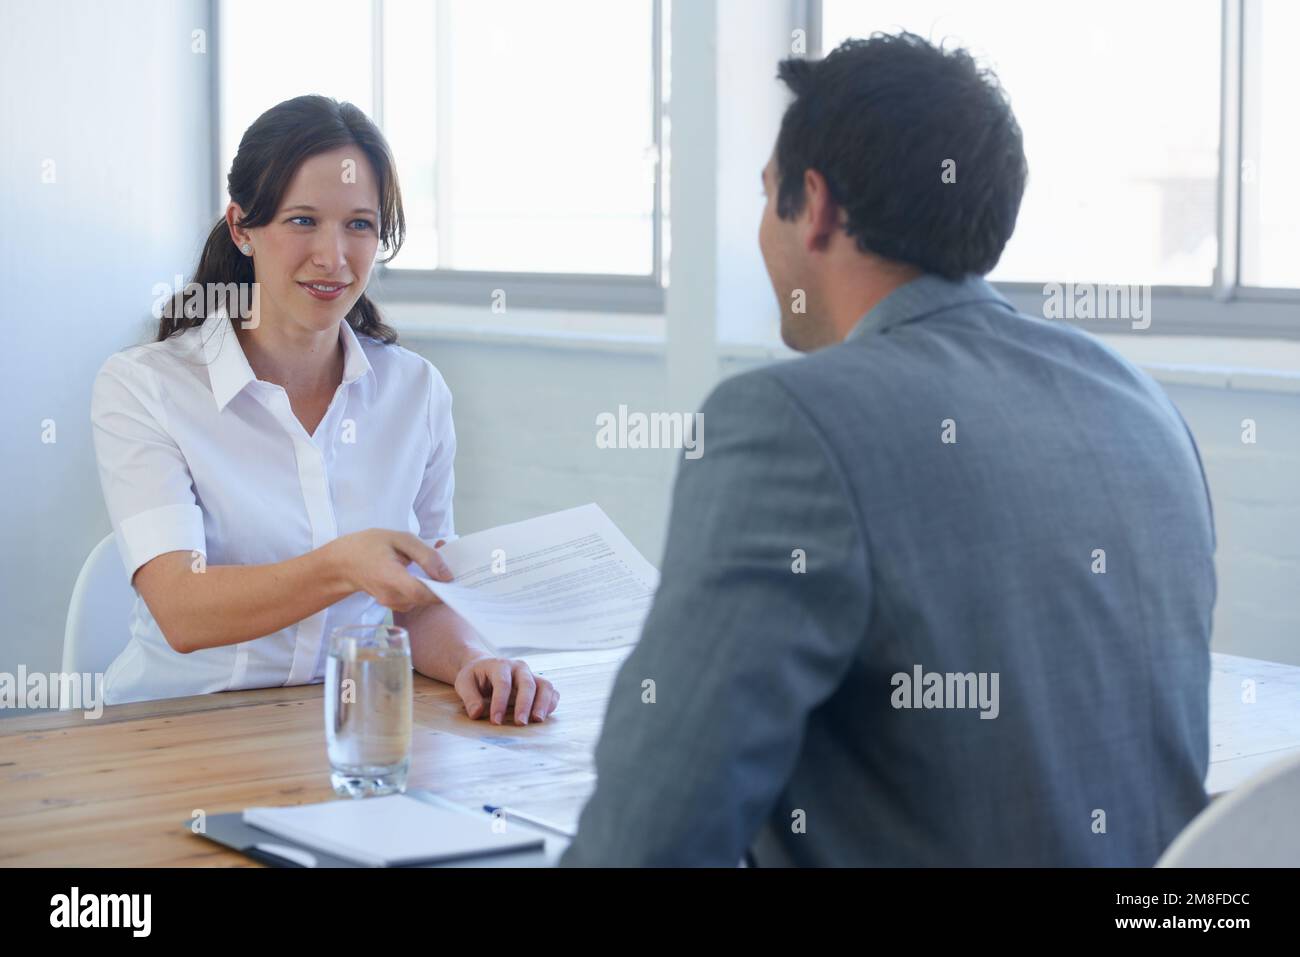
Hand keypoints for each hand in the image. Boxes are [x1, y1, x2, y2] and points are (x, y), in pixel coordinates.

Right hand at [325, 529, 452, 612]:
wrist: (342, 563)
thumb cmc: (368, 546)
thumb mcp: (398, 539)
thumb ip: (424, 555)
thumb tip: (447, 575)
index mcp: (391, 578)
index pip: (422, 593)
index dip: (443, 590)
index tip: (458, 579)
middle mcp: (391, 596)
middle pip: (426, 598)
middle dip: (442, 583)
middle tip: (449, 564)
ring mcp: (392, 604)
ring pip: (423, 600)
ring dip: (433, 584)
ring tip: (432, 563)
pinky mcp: (394, 605)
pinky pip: (415, 599)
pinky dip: (423, 587)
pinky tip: (422, 572)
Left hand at [454, 656, 558, 725]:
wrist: (484, 666)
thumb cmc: (475, 676)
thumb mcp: (464, 683)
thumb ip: (469, 698)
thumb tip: (476, 714)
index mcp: (500, 665)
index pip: (503, 683)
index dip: (500, 703)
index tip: (495, 721)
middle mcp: (519, 668)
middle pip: (527, 684)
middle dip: (524, 705)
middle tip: (520, 724)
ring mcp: (531, 675)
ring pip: (545, 686)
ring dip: (543, 704)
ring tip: (537, 721)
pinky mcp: (538, 684)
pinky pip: (551, 692)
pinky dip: (551, 704)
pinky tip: (543, 716)